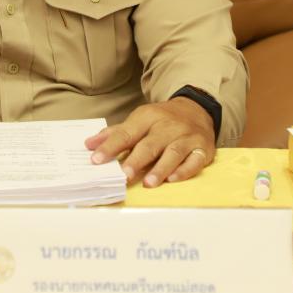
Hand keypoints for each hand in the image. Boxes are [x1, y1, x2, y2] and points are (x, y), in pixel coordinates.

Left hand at [84, 97, 215, 187]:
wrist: (196, 109)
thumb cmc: (161, 120)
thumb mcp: (138, 120)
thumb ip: (115, 134)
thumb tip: (89, 145)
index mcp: (148, 117)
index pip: (126, 133)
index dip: (111, 147)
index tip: (96, 160)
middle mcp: (168, 126)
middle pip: (150, 144)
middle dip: (136, 160)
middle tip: (124, 175)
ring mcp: (187, 137)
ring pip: (173, 152)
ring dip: (160, 168)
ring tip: (148, 183)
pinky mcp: (203, 148)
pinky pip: (195, 160)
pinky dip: (184, 170)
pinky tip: (173, 179)